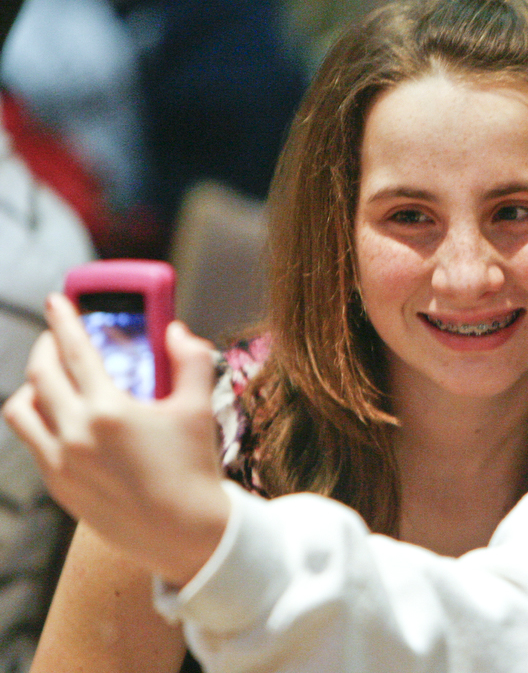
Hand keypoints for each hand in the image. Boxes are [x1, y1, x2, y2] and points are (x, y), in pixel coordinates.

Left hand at [2, 293, 229, 587]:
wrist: (185, 534)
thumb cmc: (195, 469)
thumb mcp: (200, 409)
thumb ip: (191, 361)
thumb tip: (176, 332)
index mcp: (109, 410)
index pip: (75, 351)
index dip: (65, 320)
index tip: (58, 300)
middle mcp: (75, 435)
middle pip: (40, 375)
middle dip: (46, 348)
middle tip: (59, 338)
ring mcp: (60, 463)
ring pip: (20, 411)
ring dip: (33, 387)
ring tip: (53, 382)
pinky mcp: (58, 487)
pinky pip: (33, 443)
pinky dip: (42, 422)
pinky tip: (65, 420)